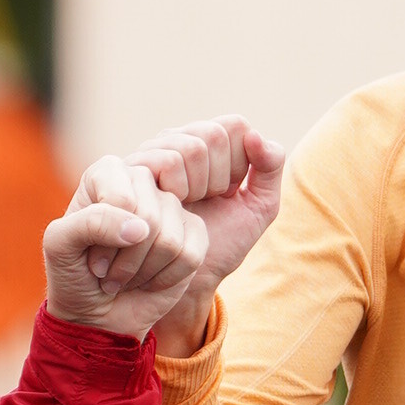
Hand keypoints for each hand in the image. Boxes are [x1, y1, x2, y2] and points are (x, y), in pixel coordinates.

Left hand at [43, 158, 216, 345]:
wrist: (96, 313)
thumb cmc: (74, 275)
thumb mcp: (60, 246)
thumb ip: (90, 223)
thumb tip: (141, 228)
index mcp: (107, 173)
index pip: (121, 197)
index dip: (105, 238)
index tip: (90, 259)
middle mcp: (142, 181)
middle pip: (149, 217)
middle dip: (125, 259)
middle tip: (107, 273)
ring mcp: (171, 206)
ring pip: (169, 240)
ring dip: (142, 272)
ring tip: (125, 277)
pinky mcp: (193, 233)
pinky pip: (190, 255)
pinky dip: (165, 279)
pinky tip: (149, 279)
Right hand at [113, 115, 284, 289]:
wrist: (186, 278)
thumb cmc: (221, 243)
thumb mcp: (259, 207)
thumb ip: (271, 168)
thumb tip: (255, 135)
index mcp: (210, 143)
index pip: (235, 126)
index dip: (241, 161)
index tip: (230, 191)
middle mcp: (180, 140)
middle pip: (214, 133)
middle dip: (220, 178)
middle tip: (207, 202)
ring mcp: (154, 151)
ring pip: (192, 147)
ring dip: (198, 187)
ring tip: (188, 206)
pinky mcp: (133, 167)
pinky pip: (168, 162)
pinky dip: (178, 191)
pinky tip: (170, 207)